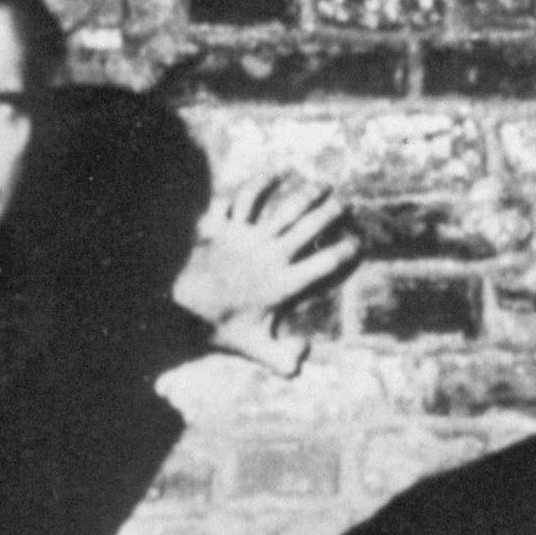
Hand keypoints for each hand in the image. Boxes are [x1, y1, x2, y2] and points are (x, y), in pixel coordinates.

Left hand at [171, 175, 352, 372]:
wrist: (178, 308)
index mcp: (284, 282)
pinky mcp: (225, 227)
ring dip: (305, 194)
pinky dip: (258, 183)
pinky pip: (242, 199)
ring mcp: (248, 237)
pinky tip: (275, 172)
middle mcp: (271, 255)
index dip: (346, 251)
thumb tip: (302, 363)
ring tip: (321, 185)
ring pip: (284, 208)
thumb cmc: (216, 328)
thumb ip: (280, 358)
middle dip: (331, 213)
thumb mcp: (253, 347)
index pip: (325, 263)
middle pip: (310, 226)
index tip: (357, 243)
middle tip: (344, 204)